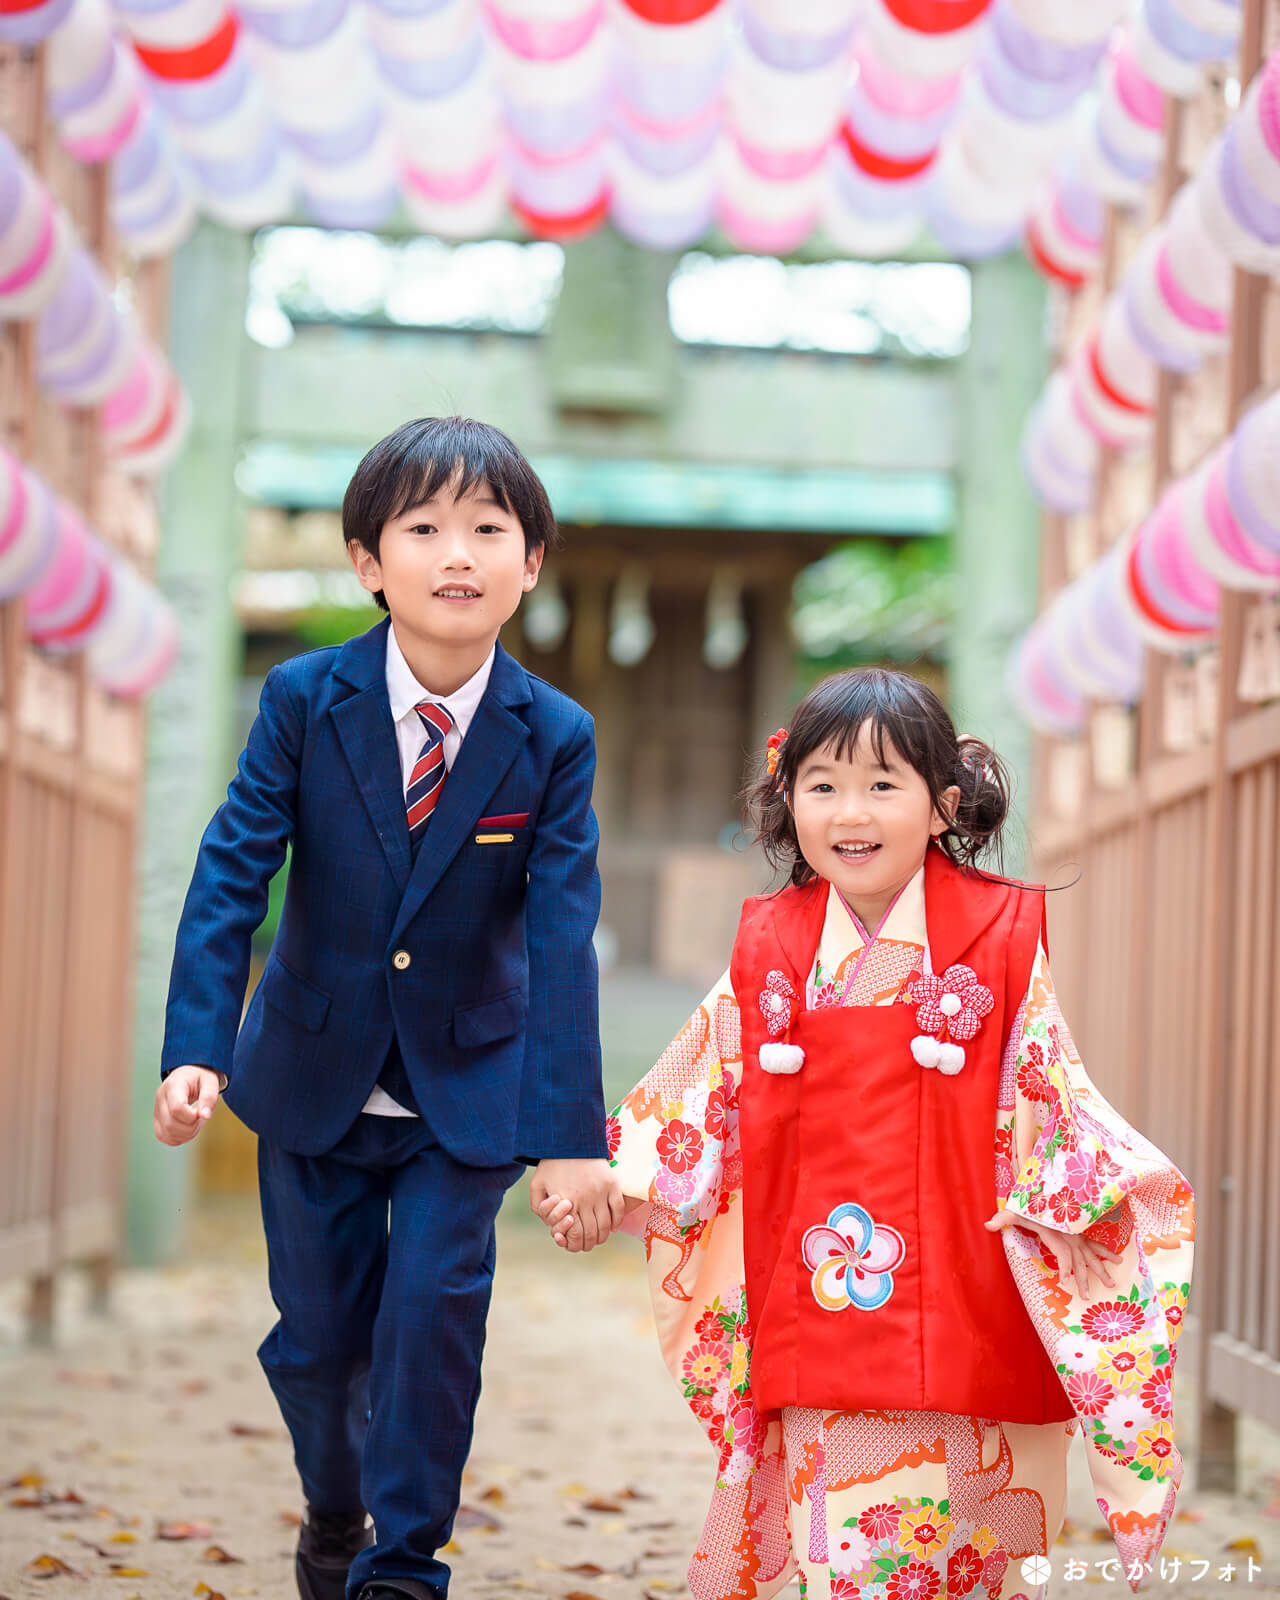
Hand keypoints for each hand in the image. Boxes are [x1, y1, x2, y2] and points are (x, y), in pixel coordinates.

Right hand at [154, 1066, 220, 1145]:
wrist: (189, 1075)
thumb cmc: (200, 1077)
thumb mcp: (210, 1081)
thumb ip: (209, 1097)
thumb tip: (205, 1116)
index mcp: (173, 1085)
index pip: (177, 1108)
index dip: (192, 1116)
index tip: (202, 1111)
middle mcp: (160, 1098)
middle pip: (170, 1124)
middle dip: (191, 1128)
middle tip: (201, 1118)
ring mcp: (156, 1110)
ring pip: (165, 1133)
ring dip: (186, 1134)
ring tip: (196, 1122)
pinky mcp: (157, 1120)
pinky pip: (163, 1137)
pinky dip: (178, 1138)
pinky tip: (188, 1128)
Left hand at [529, 1158, 623, 1252]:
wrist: (569, 1140)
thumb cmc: (551, 1164)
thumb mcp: (537, 1186)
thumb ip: (539, 1209)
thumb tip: (551, 1227)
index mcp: (567, 1202)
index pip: (575, 1235)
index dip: (574, 1245)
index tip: (572, 1243)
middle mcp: (585, 1199)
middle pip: (592, 1234)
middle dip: (588, 1244)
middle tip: (586, 1244)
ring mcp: (601, 1192)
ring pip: (606, 1226)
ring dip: (603, 1236)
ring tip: (598, 1237)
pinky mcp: (612, 1184)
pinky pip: (619, 1209)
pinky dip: (617, 1221)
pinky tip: (612, 1225)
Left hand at [985, 1208, 1120, 1299]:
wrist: (1045, 1187)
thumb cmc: (1030, 1203)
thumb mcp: (1016, 1211)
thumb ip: (1002, 1218)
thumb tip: (986, 1224)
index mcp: (1057, 1234)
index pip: (1063, 1255)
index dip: (1064, 1268)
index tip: (1064, 1282)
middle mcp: (1070, 1236)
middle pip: (1080, 1261)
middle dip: (1084, 1279)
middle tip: (1086, 1297)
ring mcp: (1077, 1235)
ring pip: (1091, 1255)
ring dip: (1101, 1269)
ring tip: (1111, 1283)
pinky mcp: (1079, 1233)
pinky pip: (1095, 1244)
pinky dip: (1106, 1252)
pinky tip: (1118, 1260)